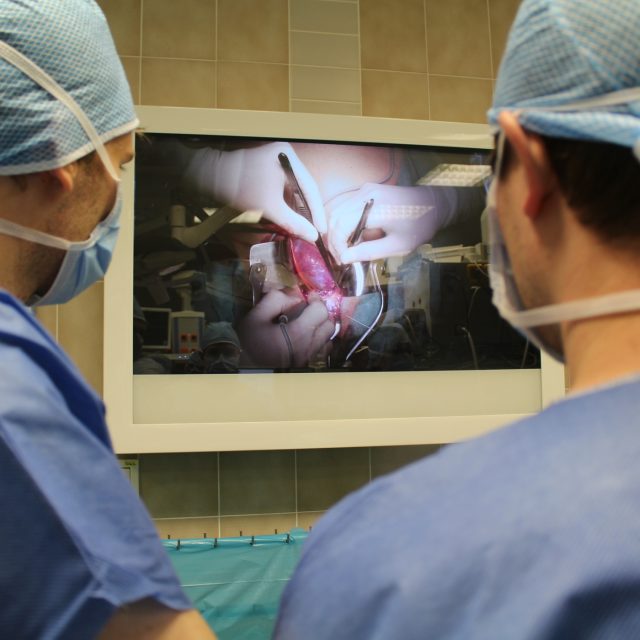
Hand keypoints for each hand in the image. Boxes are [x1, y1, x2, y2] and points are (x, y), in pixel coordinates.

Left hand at [180, 142, 325, 242]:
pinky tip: (292, 221)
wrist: (210, 177)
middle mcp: (285, 157)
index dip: (317, 211)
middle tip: (315, 232)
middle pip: (304, 189)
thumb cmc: (239, 186)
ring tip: (305, 230)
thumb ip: (293, 222)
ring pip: (294, 192)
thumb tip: (312, 237)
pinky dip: (288, 207)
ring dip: (299, 212)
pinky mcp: (268, 173)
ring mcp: (276, 164)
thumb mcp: (269, 207)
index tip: (321, 230)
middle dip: (309, 212)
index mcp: (288, 157)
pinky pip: (284, 192)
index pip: (311, 187)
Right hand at [237, 289, 334, 367]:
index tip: (307, 298)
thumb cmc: (249, 344)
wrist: (245, 372)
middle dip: (321, 314)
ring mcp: (310, 358)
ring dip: (320, 329)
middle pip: (329, 325)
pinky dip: (318, 342)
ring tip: (306, 325)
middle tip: (307, 311)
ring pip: (328, 339)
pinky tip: (304, 339)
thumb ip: (275, 300)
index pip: (321, 311)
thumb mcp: (255, 317)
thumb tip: (292, 295)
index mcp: (298, 333)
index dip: (316, 300)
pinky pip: (322, 351)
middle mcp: (309, 347)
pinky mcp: (307, 366)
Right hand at [327, 183, 451, 262]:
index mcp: (375, 207)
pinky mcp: (366, 191)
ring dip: (337, 232)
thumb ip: (369, 252)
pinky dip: (343, 224)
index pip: (341, 225)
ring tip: (345, 250)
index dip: (337, 245)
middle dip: (334, 240)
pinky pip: (345, 208)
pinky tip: (352, 238)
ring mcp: (364, 190)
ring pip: (337, 211)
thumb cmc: (418, 227)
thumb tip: (345, 258)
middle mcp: (365, 194)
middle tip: (341, 258)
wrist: (433, 204)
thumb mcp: (397, 245)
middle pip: (335, 217)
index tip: (343, 260)